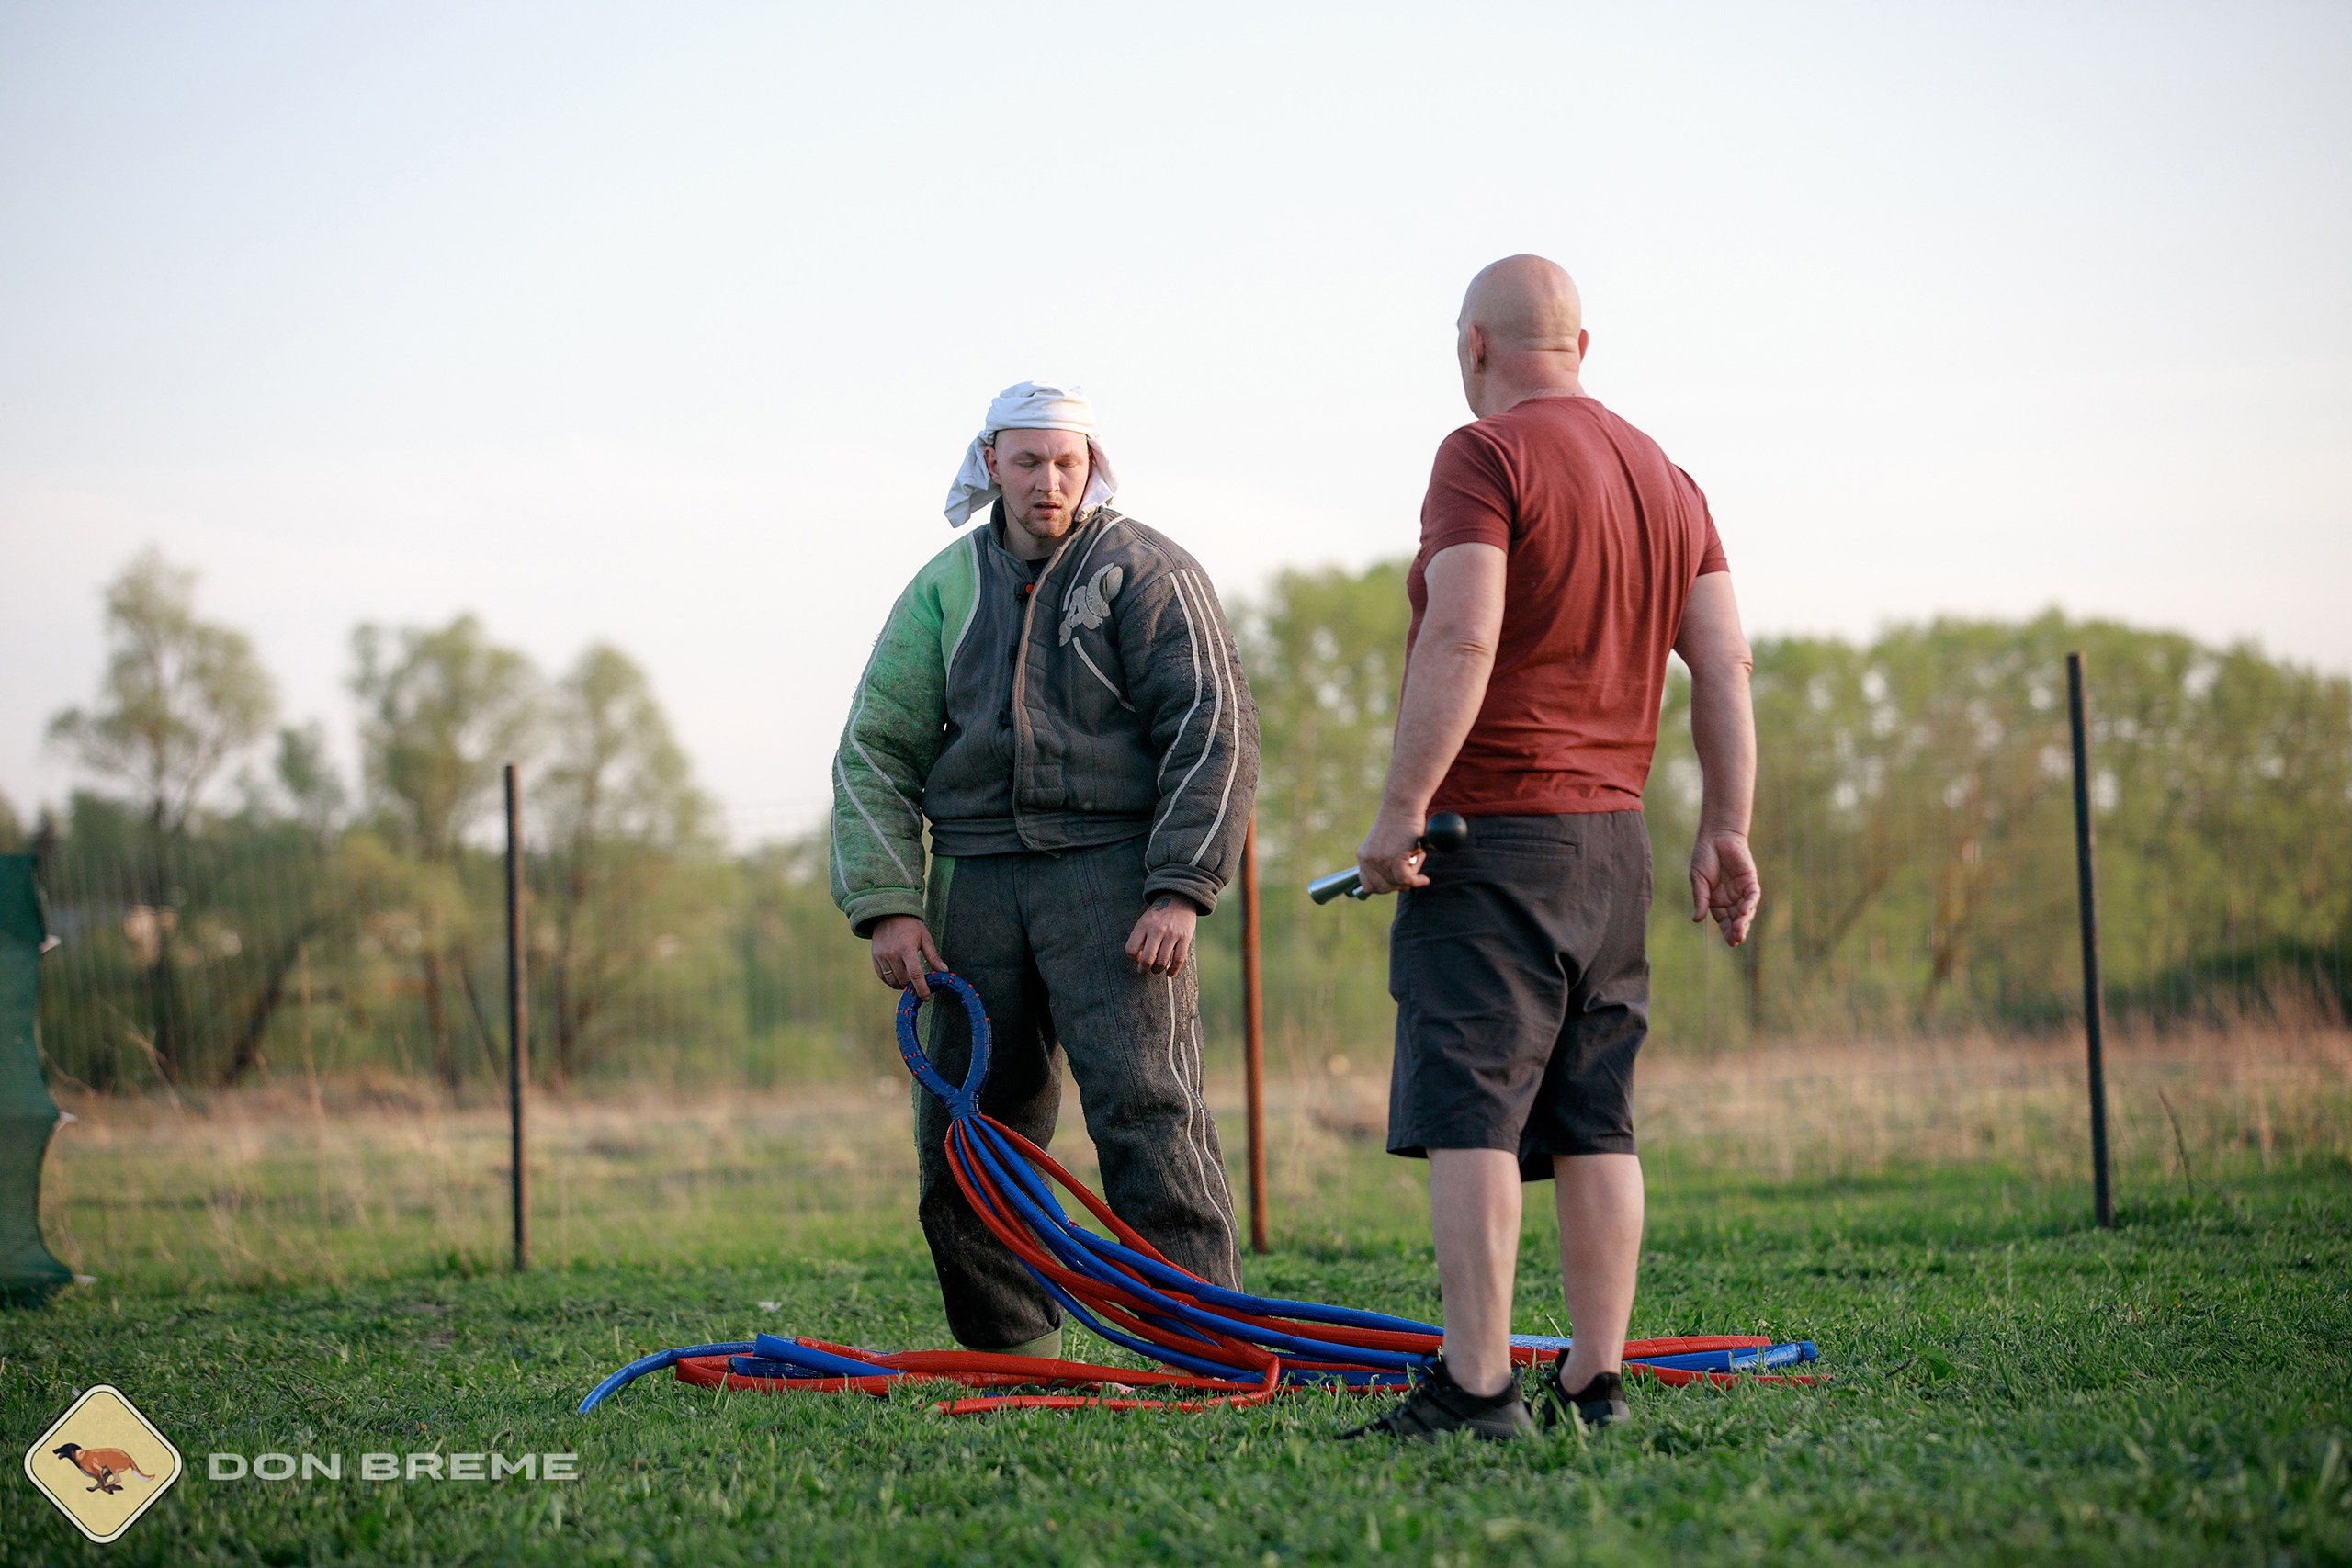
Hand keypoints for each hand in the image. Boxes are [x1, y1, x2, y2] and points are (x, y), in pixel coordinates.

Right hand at [870, 915, 944, 997]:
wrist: (888, 913)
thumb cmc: (910, 925)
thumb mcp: (925, 938)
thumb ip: (933, 956)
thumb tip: (944, 972)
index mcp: (906, 948)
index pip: (915, 974)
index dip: (921, 988)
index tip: (927, 997)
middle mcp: (892, 954)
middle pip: (903, 980)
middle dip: (913, 987)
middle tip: (920, 986)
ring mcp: (881, 957)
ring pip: (892, 981)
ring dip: (902, 985)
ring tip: (910, 982)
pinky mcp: (874, 958)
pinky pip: (883, 977)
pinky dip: (891, 981)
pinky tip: (899, 978)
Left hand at [1125, 897, 1197, 975]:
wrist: (1179, 899)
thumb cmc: (1158, 915)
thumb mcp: (1145, 921)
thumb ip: (1139, 938)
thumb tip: (1138, 960)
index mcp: (1143, 925)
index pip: (1131, 949)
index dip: (1133, 958)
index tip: (1137, 958)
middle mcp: (1157, 929)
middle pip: (1147, 958)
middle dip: (1143, 969)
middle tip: (1144, 971)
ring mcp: (1172, 933)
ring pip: (1162, 961)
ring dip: (1157, 970)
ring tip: (1157, 969)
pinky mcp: (1185, 937)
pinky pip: (1178, 959)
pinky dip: (1173, 970)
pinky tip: (1169, 973)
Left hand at [1355, 809, 1431, 895]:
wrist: (1403, 805)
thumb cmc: (1400, 821)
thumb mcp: (1386, 843)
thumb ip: (1385, 860)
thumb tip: (1398, 883)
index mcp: (1363, 856)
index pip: (1368, 885)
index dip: (1384, 887)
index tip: (1398, 883)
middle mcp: (1368, 859)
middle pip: (1382, 888)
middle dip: (1399, 884)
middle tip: (1412, 871)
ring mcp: (1380, 860)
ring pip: (1397, 884)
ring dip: (1411, 876)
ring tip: (1417, 859)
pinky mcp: (1394, 859)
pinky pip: (1406, 880)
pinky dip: (1417, 880)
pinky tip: (1424, 878)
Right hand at [1690, 829, 1760, 946]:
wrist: (1716, 836)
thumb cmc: (1704, 857)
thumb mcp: (1698, 881)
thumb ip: (1700, 899)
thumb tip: (1696, 920)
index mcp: (1716, 900)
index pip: (1724, 921)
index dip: (1728, 932)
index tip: (1731, 943)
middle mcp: (1731, 898)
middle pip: (1736, 919)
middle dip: (1737, 930)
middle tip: (1736, 940)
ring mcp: (1741, 890)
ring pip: (1746, 910)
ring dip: (1744, 921)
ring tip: (1740, 930)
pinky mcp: (1750, 880)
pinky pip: (1752, 896)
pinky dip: (1750, 904)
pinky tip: (1744, 912)